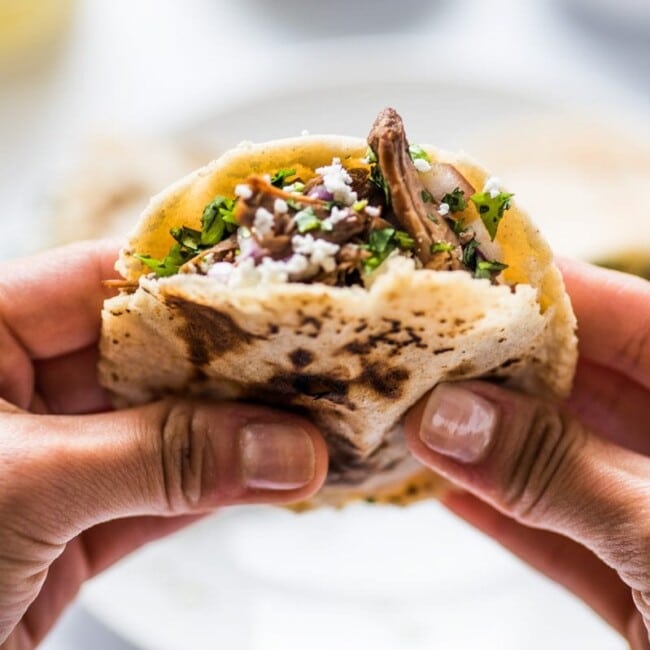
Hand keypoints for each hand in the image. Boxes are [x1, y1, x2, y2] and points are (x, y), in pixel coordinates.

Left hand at [0, 241, 326, 647]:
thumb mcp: (25, 484)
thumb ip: (163, 459)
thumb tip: (286, 447)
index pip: (104, 280)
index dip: (193, 279)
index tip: (275, 285)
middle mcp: (17, 389)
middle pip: (150, 356)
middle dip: (232, 365)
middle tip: (313, 363)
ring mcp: (53, 459)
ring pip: (165, 429)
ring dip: (238, 435)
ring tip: (313, 423)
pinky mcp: (73, 527)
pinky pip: (161, 493)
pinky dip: (217, 489)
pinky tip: (275, 476)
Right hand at [405, 259, 649, 648]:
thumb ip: (558, 474)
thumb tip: (446, 415)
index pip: (631, 316)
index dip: (546, 286)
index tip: (464, 266)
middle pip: (584, 385)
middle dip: (497, 367)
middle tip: (416, 346)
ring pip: (565, 460)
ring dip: (488, 442)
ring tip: (415, 409)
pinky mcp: (646, 585)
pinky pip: (564, 534)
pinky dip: (505, 515)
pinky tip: (443, 488)